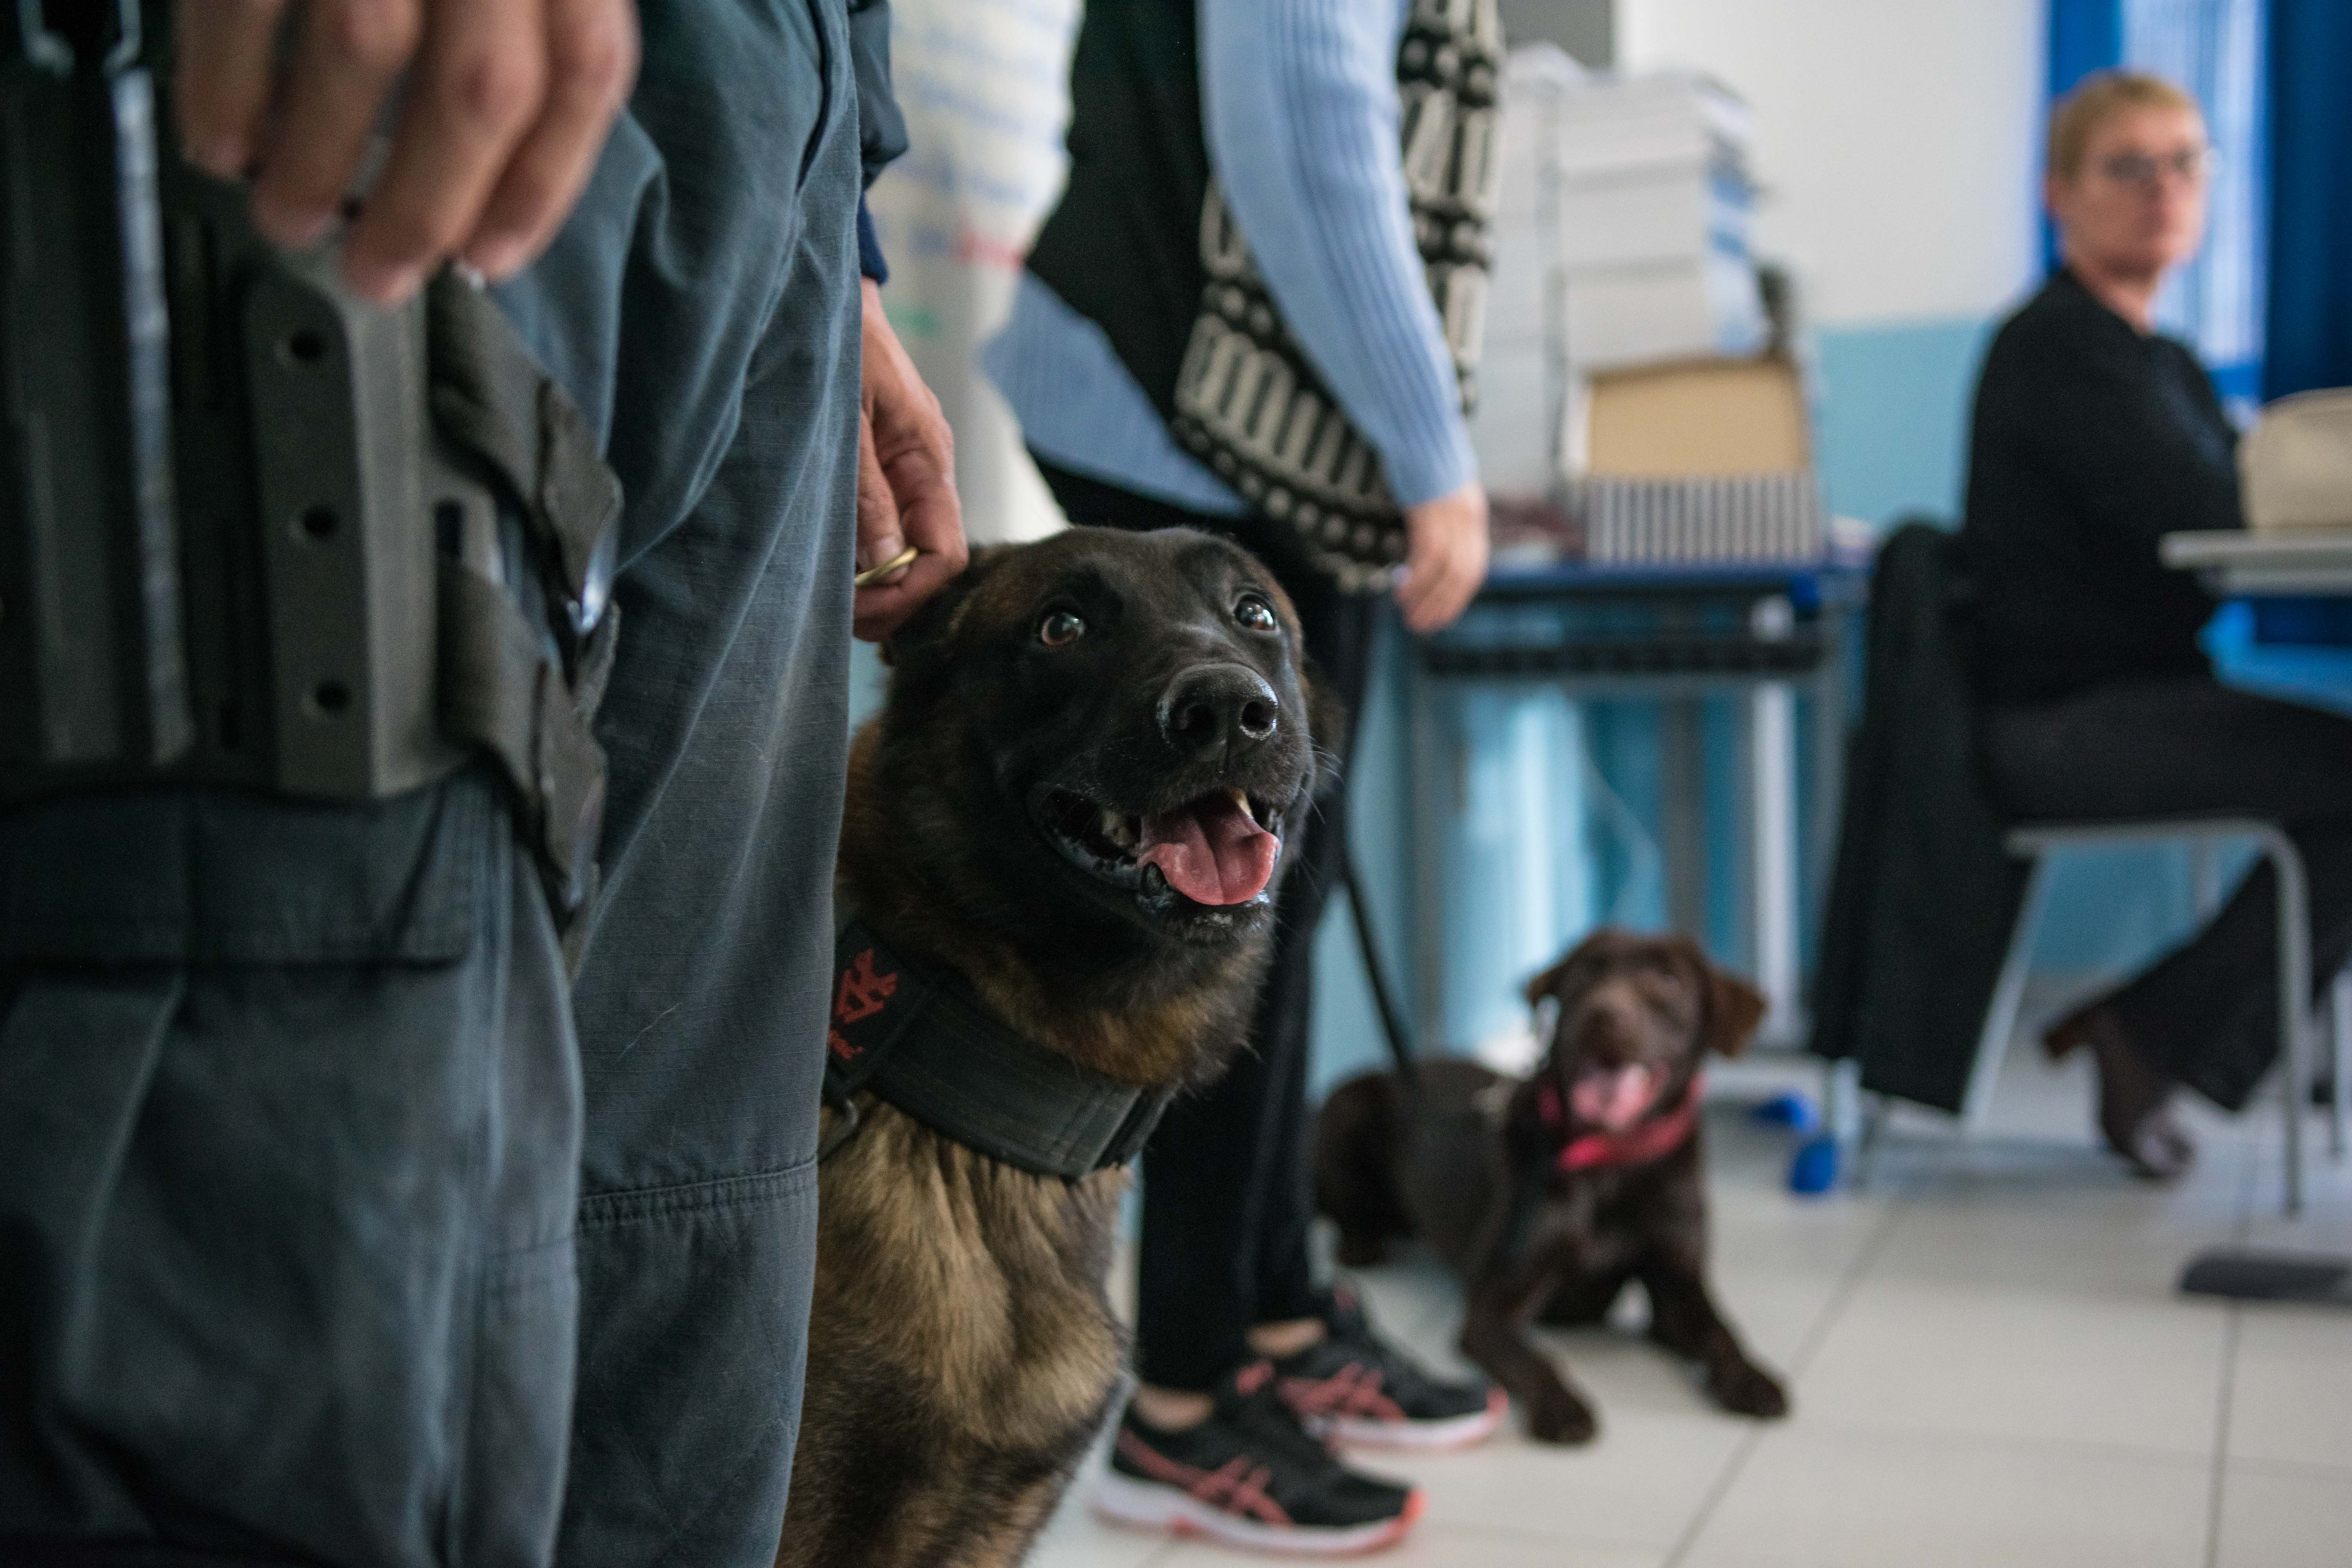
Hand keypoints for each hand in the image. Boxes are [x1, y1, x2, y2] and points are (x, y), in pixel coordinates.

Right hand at [173, 0, 639, 304]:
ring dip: (319, 164)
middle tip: (375, 272)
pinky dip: (227, 89)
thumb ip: (524, 14)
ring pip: (362, 56)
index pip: (586, 73)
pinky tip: (223, 139)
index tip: (492, 256)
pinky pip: (245, 6)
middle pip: (481, 91)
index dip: (544, 184)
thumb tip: (490, 161)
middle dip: (423, 208)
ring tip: (292, 216)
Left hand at [854, 279, 966, 642]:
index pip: (945, 552)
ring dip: (873, 580)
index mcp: (929, 458)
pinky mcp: (880, 466)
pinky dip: (861, 553)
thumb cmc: (840, 343)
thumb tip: (884, 561)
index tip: (865, 609)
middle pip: (929, 561)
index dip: (912, 591)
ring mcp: (904, 469)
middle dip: (891, 597)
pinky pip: (883, 526)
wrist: (825, 297)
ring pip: (905, 549)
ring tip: (830, 593)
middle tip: (840, 613)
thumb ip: (865, 490)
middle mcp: (924, 470)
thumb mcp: (847, 418)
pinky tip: (833, 561)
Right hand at [1395, 480, 1487, 633]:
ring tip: (1407, 613)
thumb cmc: (1430, 471)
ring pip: (1443, 570)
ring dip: (1425, 597)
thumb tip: (1442, 565)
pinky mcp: (1428, 512)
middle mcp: (1467, 522)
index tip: (1439, 619)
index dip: (1457, 600)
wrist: (1421, 439)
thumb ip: (1452, 529)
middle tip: (1419, 625)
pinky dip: (1414, 578)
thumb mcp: (1450, 500)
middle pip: (1461, 576)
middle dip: (1441, 605)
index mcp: (1473, 521)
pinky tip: (1400, 590)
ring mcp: (1449, 517)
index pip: (1473, 573)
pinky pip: (1425, 555)